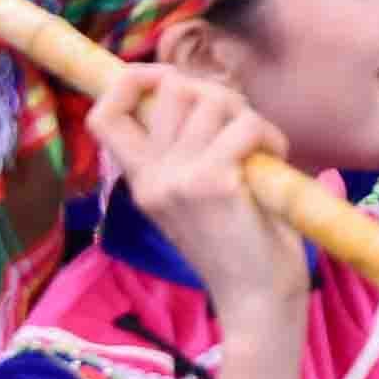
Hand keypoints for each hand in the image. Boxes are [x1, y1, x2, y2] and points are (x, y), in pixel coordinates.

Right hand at [86, 66, 303, 322]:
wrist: (257, 300)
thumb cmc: (241, 243)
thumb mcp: (200, 193)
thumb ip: (191, 149)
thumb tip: (204, 89)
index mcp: (142, 180)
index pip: (104, 115)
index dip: (133, 80)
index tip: (170, 79)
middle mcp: (150, 178)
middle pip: (172, 89)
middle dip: (216, 92)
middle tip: (243, 127)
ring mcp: (177, 180)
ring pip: (213, 99)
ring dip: (250, 116)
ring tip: (262, 150)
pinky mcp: (212, 183)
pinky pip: (245, 125)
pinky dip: (270, 135)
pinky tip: (275, 160)